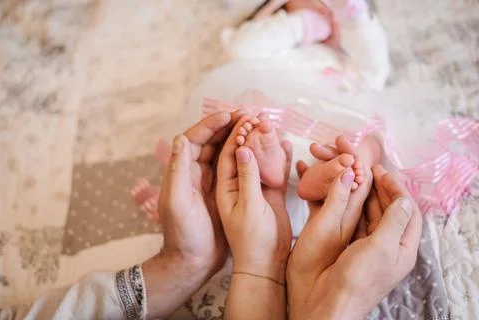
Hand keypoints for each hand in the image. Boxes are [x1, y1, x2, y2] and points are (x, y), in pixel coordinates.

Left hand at [142, 111, 242, 318]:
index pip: (196, 139)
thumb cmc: (184, 234)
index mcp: (183, 171)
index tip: (229, 114)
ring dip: (240, 138)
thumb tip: (181, 137)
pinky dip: (247, 156)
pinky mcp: (226, 191)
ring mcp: (212, 181)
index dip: (211, 124)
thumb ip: (177, 170)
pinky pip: (236, 167)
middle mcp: (197, 172)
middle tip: (249, 115)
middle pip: (213, 141)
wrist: (194, 261)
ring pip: (226, 152)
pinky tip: (261, 149)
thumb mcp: (177, 202)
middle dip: (229, 126)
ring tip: (257, 126)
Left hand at [216, 115, 292, 281]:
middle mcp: (233, 184)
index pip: (222, 151)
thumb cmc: (247, 241)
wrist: (261, 266)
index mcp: (219, 185)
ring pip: (256, 159)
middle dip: (247, 132)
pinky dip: (278, 159)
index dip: (230, 132)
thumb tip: (243, 148)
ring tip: (272, 124)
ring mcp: (251, 189)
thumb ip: (243, 178)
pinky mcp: (267, 197)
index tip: (242, 115)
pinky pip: (272, 172)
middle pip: (239, 151)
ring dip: (262, 143)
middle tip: (259, 115)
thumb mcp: (241, 207)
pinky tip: (286, 146)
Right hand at [291, 165, 422, 319]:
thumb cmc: (358, 279)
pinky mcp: (350, 247)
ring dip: (367, 195)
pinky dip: (353, 206)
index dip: (398, 190)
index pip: (408, 212)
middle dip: (382, 189)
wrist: (329, 301)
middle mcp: (388, 246)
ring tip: (357, 177)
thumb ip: (394, 221)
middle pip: (390, 211)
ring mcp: (368, 246)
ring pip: (372, 214)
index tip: (383, 172)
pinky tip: (344, 196)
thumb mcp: (382, 247)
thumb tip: (403, 199)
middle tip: (370, 170)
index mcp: (402, 248)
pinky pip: (356, 221)